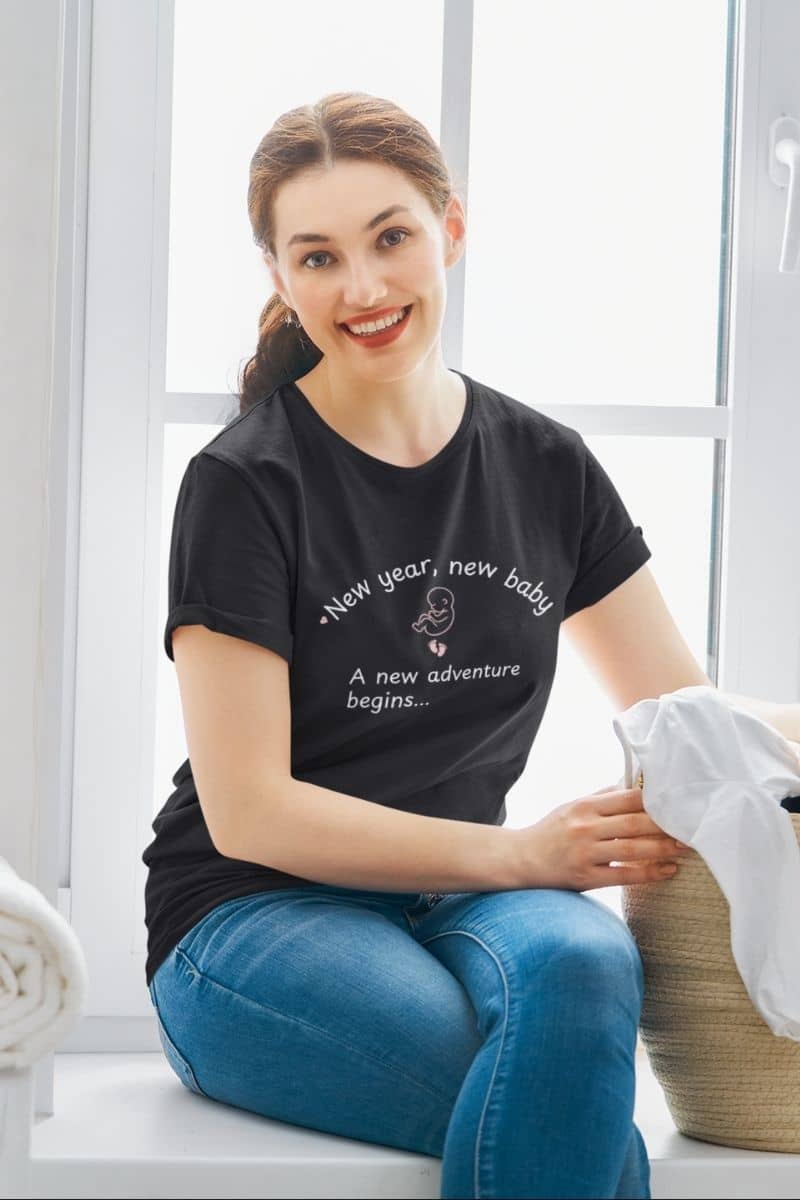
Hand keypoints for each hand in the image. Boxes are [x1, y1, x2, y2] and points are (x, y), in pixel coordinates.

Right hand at [508, 781, 691, 892]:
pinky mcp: (585, 877)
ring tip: (686, 848)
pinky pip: (624, 876)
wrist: (520, 860)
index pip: (628, 798)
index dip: (656, 800)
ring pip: (632, 849)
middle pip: (634, 823)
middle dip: (666, 826)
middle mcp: (586, 827)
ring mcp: (585, 853)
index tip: (679, 802)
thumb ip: (603, 798)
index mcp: (585, 806)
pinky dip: (649, 873)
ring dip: (663, 849)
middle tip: (692, 827)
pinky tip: (668, 871)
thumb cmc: (551, 831)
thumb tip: (636, 785)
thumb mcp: (572, 807)